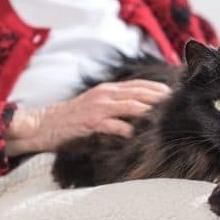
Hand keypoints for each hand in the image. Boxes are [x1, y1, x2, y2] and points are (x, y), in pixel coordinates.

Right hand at [4, 80, 170, 156]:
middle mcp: (105, 95)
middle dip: (159, 98)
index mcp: (108, 90)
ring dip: (149, 110)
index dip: (157, 88)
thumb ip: (115, 103)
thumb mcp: (95, 104)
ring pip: (130, 106)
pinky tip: (139, 134)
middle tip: (176, 104)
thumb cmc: (72, 118)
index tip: (174, 93)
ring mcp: (98, 108)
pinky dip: (128, 129)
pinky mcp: (90, 122)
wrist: (43, 124)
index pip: (138, 85)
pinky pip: (113, 125)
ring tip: (164, 116)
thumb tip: (139, 107)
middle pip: (139, 93)